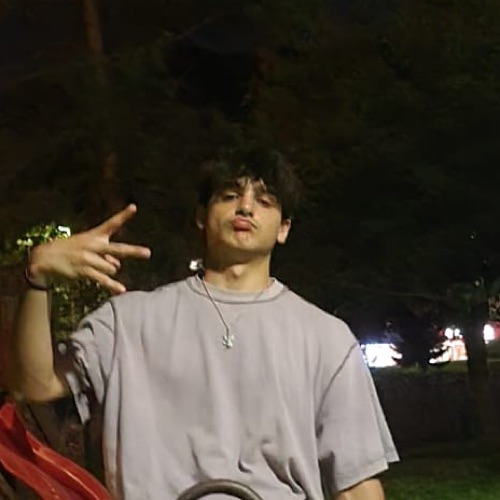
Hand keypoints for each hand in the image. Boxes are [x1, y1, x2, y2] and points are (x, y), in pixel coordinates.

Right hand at [27, 204, 150, 293]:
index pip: (111, 224)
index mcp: (94, 236)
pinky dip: (112, 285)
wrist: (44, 258)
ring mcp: (89, 259)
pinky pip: (102, 280)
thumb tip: (118, 267)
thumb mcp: (88, 246)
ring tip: (92, 267)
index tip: (134, 207)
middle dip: (133, 252)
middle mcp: (93, 246)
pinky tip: (121, 290)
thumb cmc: (71, 250)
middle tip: (148, 253)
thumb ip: (106, 255)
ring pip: (111, 269)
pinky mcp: (83, 271)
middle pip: (118, 249)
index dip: (123, 216)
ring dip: (108, 271)